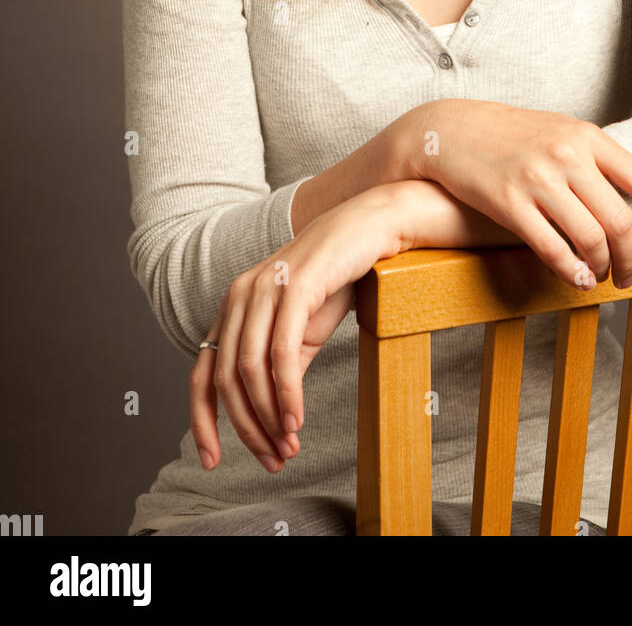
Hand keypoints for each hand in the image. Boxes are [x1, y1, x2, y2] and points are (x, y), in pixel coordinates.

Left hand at [189, 185, 405, 474]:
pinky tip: (296, 419)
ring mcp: (263, 289)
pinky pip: (281, 353)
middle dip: (247, 429)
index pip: (202, 374)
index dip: (202, 421)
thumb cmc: (337, 278)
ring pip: (251, 371)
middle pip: (226, 380)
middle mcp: (238, 296)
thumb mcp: (302, 331)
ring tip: (288, 447)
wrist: (370, 229)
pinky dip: (286, 394)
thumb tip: (270, 418)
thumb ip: (280, 366)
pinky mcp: (293, 287)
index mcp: (233, 307)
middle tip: (273, 460)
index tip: (211, 461)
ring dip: (268, 418)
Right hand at [398, 100, 631, 289]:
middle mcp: (567, 155)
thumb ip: (621, 160)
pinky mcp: (508, 201)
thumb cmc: (516, 135)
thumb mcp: (571, 135)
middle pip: (620, 220)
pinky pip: (551, 248)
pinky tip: (577, 278)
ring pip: (590, 238)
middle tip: (629, 276)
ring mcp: (537, 178)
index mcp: (589, 137)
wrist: (451, 129)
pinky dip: (571, 271)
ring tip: (601, 276)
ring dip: (602, 267)